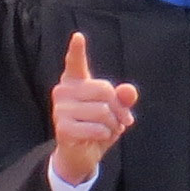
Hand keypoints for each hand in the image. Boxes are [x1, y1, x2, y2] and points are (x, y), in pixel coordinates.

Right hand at [49, 30, 137, 183]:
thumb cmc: (97, 126)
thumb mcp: (114, 110)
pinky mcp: (63, 127)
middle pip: (103, 90)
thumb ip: (123, 98)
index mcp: (74, 81)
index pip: (75, 63)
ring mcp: (60, 109)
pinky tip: (99, 137)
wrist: (80, 154)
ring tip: (108, 129)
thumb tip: (129, 91)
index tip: (78, 37)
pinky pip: (97, 128)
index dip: (77, 50)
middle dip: (119, 108)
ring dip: (113, 125)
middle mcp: (63, 91)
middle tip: (123, 120)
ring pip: (102, 111)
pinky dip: (105, 135)